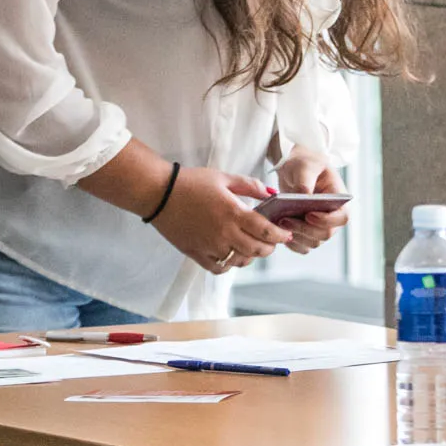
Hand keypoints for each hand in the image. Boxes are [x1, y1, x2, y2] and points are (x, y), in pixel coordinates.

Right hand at [151, 166, 291, 273]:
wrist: (159, 193)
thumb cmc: (191, 182)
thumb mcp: (224, 177)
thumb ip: (250, 186)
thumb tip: (271, 194)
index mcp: (233, 213)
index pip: (266, 231)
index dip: (280, 236)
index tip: (286, 235)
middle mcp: (224, 233)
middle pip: (257, 250)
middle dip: (269, 247)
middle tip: (272, 242)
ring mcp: (210, 246)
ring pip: (240, 261)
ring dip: (250, 256)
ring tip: (251, 247)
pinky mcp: (196, 253)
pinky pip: (219, 267)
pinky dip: (229, 264)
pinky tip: (231, 255)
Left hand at [273, 150, 348, 253]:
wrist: (296, 170)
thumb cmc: (305, 164)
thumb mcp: (305, 166)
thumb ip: (305, 180)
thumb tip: (303, 196)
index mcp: (338, 199)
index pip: (343, 217)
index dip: (327, 220)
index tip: (309, 215)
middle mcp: (332, 217)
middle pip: (325, 233)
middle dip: (305, 229)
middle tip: (284, 220)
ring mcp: (320, 227)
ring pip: (313, 242)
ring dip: (296, 236)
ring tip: (279, 222)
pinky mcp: (307, 233)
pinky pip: (302, 246)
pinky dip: (290, 242)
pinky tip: (279, 231)